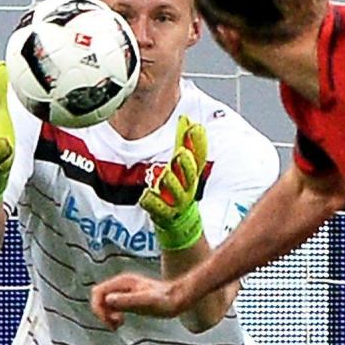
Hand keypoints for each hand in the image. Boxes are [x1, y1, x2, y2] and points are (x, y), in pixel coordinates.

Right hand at [91, 272, 186, 326]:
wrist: (179, 298)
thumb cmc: (166, 301)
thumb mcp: (146, 302)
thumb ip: (127, 301)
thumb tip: (108, 300)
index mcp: (123, 282)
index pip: (97, 293)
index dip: (99, 308)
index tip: (110, 321)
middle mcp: (121, 284)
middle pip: (98, 297)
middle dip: (102, 313)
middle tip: (115, 325)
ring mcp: (124, 291)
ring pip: (104, 302)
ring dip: (106, 316)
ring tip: (119, 324)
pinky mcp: (128, 298)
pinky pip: (111, 306)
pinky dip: (112, 316)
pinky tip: (122, 322)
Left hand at [140, 115, 207, 251]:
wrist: (180, 225)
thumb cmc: (180, 190)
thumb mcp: (182, 166)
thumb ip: (183, 143)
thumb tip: (187, 118)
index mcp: (192, 175)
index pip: (199, 158)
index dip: (199, 143)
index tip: (195, 127)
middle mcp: (187, 188)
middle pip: (190, 175)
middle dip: (186, 164)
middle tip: (181, 152)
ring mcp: (177, 203)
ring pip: (176, 193)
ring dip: (172, 183)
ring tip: (166, 174)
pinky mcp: (164, 215)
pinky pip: (158, 209)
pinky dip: (152, 203)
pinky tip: (146, 196)